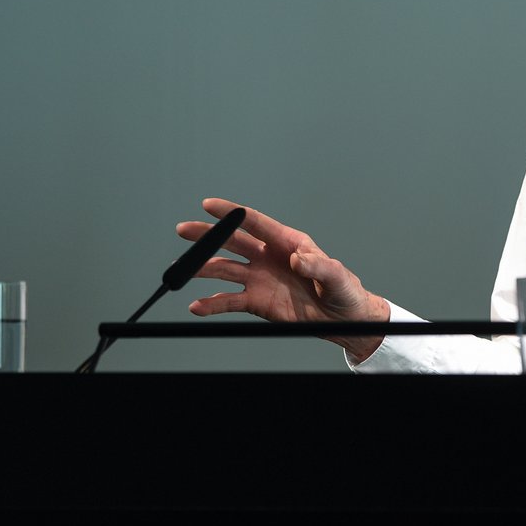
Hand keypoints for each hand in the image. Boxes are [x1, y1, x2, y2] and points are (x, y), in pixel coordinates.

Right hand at [177, 198, 389, 360]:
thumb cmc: (343, 289)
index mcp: (287, 242)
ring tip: (182, 272)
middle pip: (232, 243)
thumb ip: (318, 265)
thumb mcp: (336, 275)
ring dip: (203, 270)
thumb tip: (298, 260)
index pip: (255, 223)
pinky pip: (230, 301)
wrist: (343, 320)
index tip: (209, 205)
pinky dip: (212, 304)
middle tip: (184, 231)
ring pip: (225, 270)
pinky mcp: (257, 302)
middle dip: (207, 236)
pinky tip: (197, 306)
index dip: (231, 213)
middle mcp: (268, 257)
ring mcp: (260, 279)